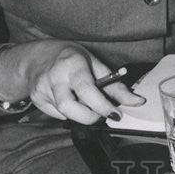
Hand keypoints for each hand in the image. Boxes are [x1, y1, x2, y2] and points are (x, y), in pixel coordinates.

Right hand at [0, 40, 144, 123]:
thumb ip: (116, 86)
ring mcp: (42, 89)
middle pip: (69, 107)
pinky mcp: (36, 100)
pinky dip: (69, 113)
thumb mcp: (96, 65)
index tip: (116, 115)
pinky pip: (57, 115)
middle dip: (90, 116)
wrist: (39, 57)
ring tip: (86, 103)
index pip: (86, 89)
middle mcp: (54, 76)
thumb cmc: (73, 59)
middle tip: (102, 112)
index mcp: (72, 63)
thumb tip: (138, 102)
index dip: (102, 105)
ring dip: (80, 114)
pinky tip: (71, 100)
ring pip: (64, 114)